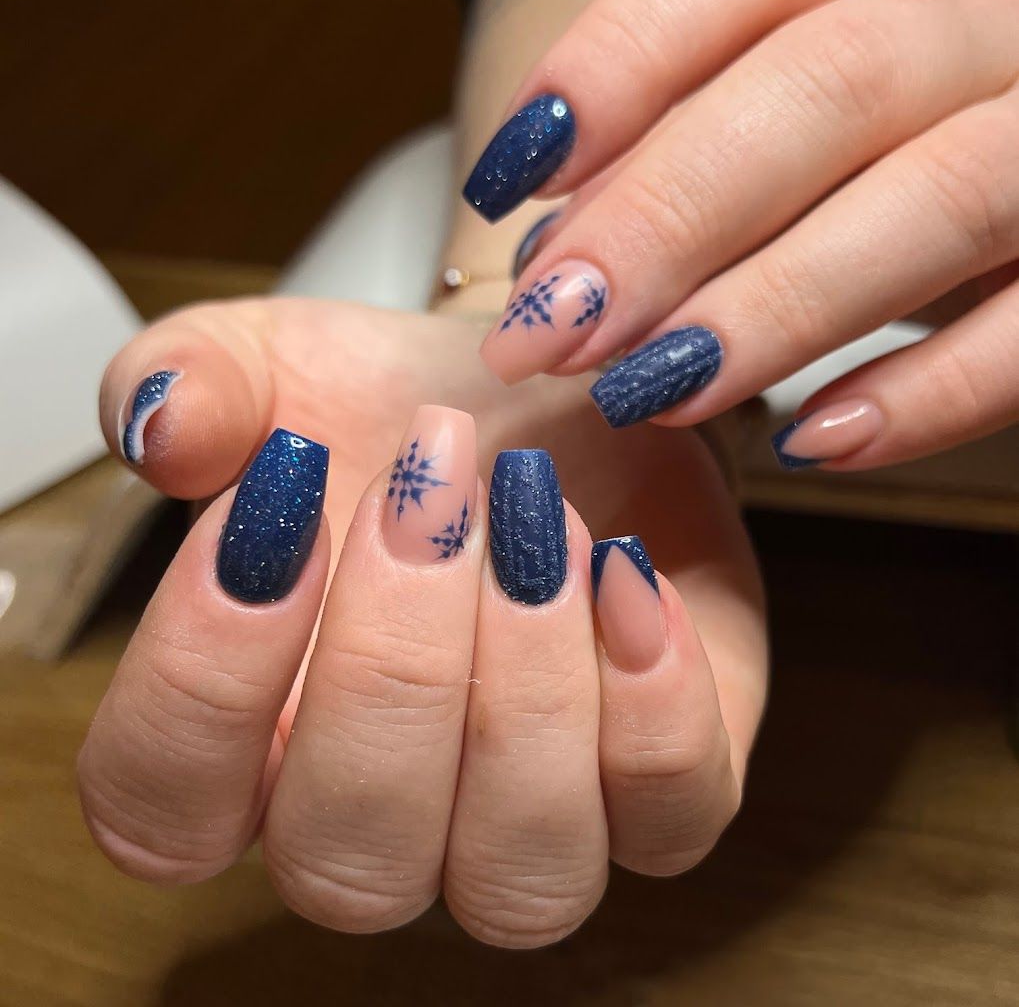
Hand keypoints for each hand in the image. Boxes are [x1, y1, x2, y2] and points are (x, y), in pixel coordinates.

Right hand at [80, 297, 765, 946]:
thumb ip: (195, 383)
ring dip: (525, 688)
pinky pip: (672, 815)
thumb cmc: (393, 408)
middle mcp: (383, 819)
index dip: (202, 678)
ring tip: (537, 519)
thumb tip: (162, 426)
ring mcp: (528, 822)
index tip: (277, 505)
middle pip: (349, 861)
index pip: (165, 811)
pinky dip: (656, 698)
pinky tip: (628, 565)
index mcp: (251, 745)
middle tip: (428, 491)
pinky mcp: (661, 787)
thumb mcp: (277, 366)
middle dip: (391, 667)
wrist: (540, 405)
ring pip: (518, 877)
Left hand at [464, 0, 1018, 470]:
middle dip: (668, 216)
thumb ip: (669, 182)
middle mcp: (972, 35)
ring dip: (775, 306)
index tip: (513, 180)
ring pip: (942, 191)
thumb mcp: (770, 154)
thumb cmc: (865, 187)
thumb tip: (552, 267)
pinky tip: (810, 443)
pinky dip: (921, 395)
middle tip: (556, 329)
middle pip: (827, 83)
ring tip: (652, 393)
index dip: (615, 64)